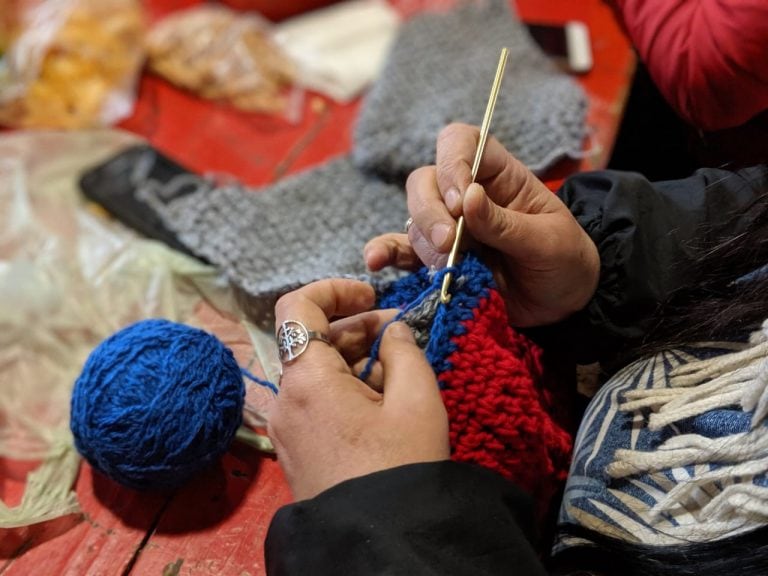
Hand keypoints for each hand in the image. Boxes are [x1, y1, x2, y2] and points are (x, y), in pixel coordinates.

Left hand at [268, 279, 448, 499]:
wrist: (376, 542)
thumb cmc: (399, 468)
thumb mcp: (418, 401)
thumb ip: (405, 351)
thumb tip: (392, 331)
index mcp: (307, 379)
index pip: (297, 305)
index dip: (334, 289)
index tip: (372, 296)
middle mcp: (285, 399)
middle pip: (312, 340)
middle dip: (357, 328)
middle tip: (402, 335)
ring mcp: (287, 426)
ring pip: (317, 371)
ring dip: (355, 359)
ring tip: (400, 372)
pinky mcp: (296, 448)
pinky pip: (316, 401)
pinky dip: (346, 388)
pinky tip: (382, 402)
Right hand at [364, 123, 599, 326]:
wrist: (563, 307)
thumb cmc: (565, 263)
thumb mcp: (547, 242)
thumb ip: (505, 223)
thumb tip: (468, 197)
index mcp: (500, 176)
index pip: (462, 142)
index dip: (452, 162)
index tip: (461, 200)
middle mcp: (469, 194)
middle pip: (426, 180)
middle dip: (430, 210)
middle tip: (450, 242)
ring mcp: (451, 227)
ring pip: (413, 216)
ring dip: (422, 240)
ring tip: (447, 266)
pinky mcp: (439, 259)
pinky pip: (404, 249)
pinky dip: (387, 253)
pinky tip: (376, 262)